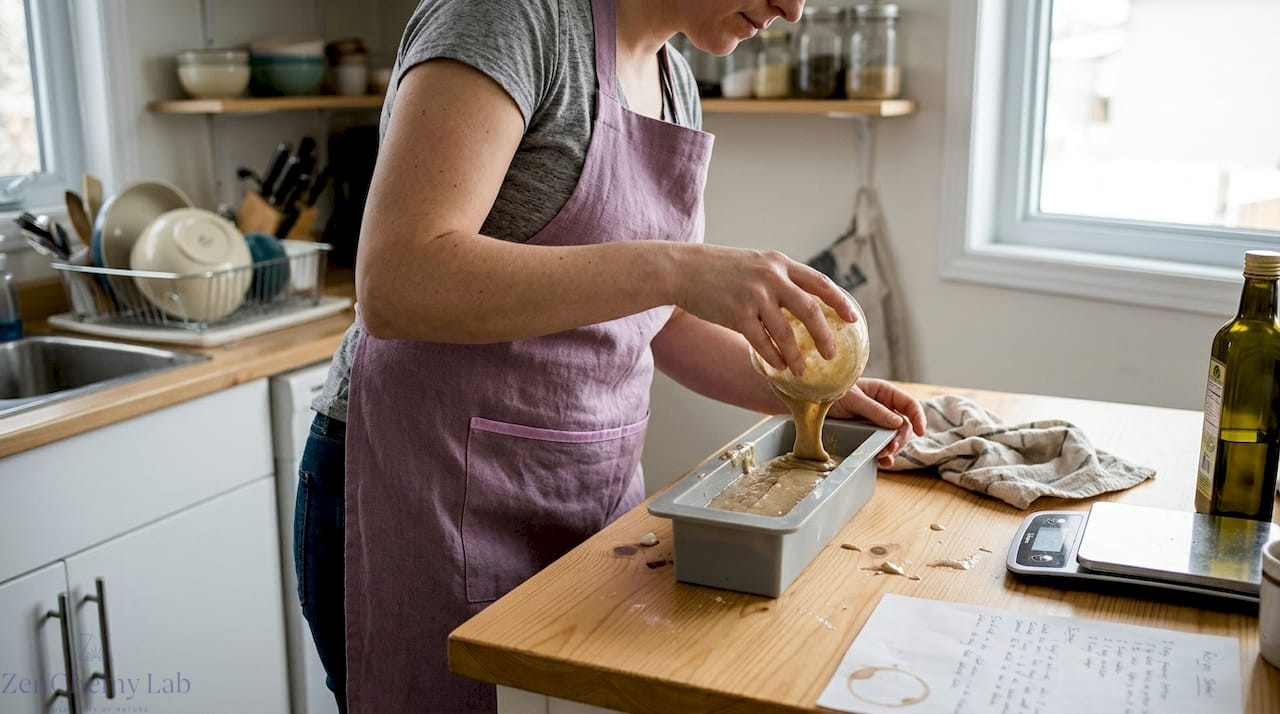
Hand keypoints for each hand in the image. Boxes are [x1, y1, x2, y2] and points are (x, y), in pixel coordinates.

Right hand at [672, 244, 855, 376]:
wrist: (682, 269)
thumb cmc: (718, 269)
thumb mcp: (755, 264)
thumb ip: (777, 278)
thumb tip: (801, 304)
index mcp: (779, 264)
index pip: (819, 282)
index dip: (839, 302)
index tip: (853, 318)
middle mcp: (771, 277)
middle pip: (810, 309)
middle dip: (825, 335)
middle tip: (831, 354)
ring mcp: (754, 296)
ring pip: (786, 333)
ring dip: (797, 356)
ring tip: (803, 371)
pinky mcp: (736, 314)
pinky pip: (762, 343)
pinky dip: (773, 357)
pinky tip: (779, 367)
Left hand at [829, 378, 925, 467]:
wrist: (812, 402)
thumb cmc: (833, 392)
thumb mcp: (853, 398)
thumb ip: (875, 410)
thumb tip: (898, 423)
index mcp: (884, 393)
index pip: (909, 405)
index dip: (918, 417)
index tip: (921, 432)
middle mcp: (884, 409)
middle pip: (904, 426)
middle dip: (900, 439)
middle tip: (890, 448)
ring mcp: (876, 424)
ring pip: (894, 439)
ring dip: (893, 449)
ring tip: (884, 455)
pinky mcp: (867, 437)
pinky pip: (881, 448)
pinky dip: (884, 456)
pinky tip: (883, 462)